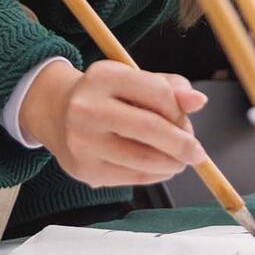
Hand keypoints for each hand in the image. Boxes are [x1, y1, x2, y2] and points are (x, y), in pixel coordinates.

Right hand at [19, 59, 207, 186]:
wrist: (55, 112)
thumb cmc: (105, 95)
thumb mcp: (132, 79)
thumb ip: (168, 87)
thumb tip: (199, 101)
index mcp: (103, 76)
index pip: (157, 93)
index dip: (180, 111)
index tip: (187, 120)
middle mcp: (88, 108)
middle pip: (150, 129)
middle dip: (182, 144)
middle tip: (196, 152)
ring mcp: (83, 142)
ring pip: (144, 160)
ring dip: (172, 164)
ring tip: (178, 160)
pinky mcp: (84, 170)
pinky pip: (132, 178)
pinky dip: (154, 175)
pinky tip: (159, 167)